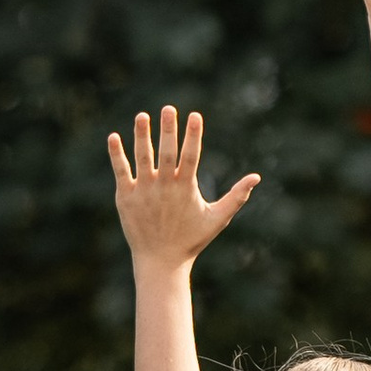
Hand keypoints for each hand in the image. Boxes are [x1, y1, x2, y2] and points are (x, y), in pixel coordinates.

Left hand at [106, 105, 258, 269]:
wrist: (160, 262)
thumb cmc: (191, 239)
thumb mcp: (217, 219)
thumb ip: (236, 196)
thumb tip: (257, 177)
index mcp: (186, 188)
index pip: (191, 155)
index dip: (193, 135)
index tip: (195, 115)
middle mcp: (164, 187)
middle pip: (167, 152)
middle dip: (168, 129)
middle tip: (169, 108)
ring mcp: (144, 191)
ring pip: (142, 158)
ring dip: (141, 136)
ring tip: (142, 116)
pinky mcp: (126, 197)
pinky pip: (121, 172)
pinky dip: (116, 155)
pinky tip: (113, 137)